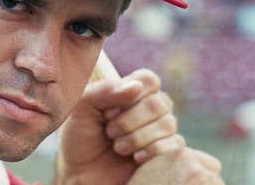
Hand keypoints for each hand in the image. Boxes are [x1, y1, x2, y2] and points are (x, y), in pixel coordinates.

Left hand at [54, 69, 223, 184]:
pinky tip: (135, 158)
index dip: (130, 95)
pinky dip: (152, 151)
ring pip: (168, 124)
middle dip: (130, 121)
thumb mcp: (82, 108)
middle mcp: (150, 109)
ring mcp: (160, 131)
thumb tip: (136, 86)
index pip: (148, 80)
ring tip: (118, 148)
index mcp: (132, 92)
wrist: (81, 174)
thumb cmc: (80, 138)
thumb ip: (104, 91)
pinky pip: (174, 146)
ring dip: (137, 138)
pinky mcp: (167, 153)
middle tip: (109, 132)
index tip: (107, 112)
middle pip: (159, 103)